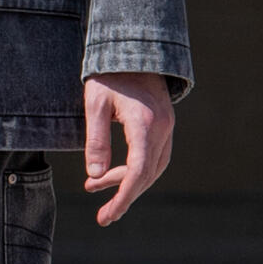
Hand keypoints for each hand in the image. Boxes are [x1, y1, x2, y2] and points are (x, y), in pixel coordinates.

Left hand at [83, 73, 174, 227]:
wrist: (134, 46)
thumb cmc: (109, 74)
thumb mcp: (94, 104)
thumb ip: (96, 140)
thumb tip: (95, 176)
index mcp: (146, 124)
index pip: (137, 173)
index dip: (122, 198)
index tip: (106, 217)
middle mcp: (163, 128)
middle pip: (147, 175)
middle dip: (124, 195)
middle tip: (102, 215)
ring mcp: (168, 127)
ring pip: (152, 168)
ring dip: (127, 181)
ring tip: (93, 186)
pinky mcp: (165, 125)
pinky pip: (153, 156)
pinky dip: (135, 168)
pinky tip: (111, 172)